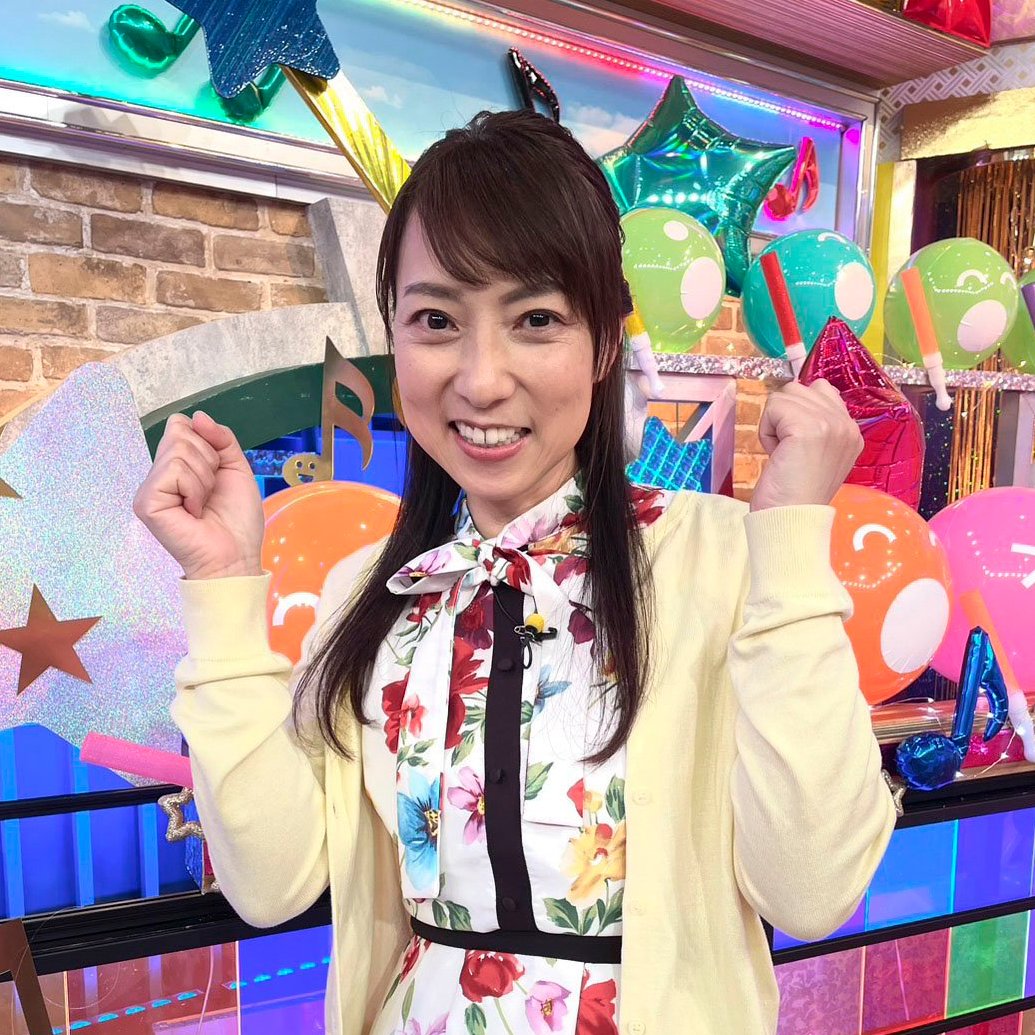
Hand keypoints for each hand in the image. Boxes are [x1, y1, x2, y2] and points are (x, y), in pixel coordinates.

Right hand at [133, 411, 264, 578]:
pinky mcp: (146, 502)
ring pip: (179, 451)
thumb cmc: (237, 519)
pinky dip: (194, 489)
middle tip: (211, 492)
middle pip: (180, 433)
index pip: (181, 425)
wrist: (236, 554)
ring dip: (204, 478)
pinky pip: (174, 471)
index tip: (218, 473)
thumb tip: (197, 416)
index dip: (208, 443)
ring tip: (203, 503)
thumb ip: (220, 438)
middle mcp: (158, 474)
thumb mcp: (235, 467)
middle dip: (209, 460)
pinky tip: (193, 511)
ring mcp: (149, 489)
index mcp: (175, 466)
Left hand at [750, 379, 862, 511]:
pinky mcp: (809, 428)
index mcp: (852, 432)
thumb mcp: (816, 454)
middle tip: (788, 452)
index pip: (821, 389)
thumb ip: (815, 425)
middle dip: (784, 417)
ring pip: (785, 395)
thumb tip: (792, 396)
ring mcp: (831, 424)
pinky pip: (773, 407)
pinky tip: (777, 454)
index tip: (796, 446)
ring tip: (784, 453)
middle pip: (800, 388)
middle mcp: (847, 425)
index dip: (796, 412)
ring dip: (774, 423)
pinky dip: (766, 431)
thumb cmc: (794, 493)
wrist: (791, 520)